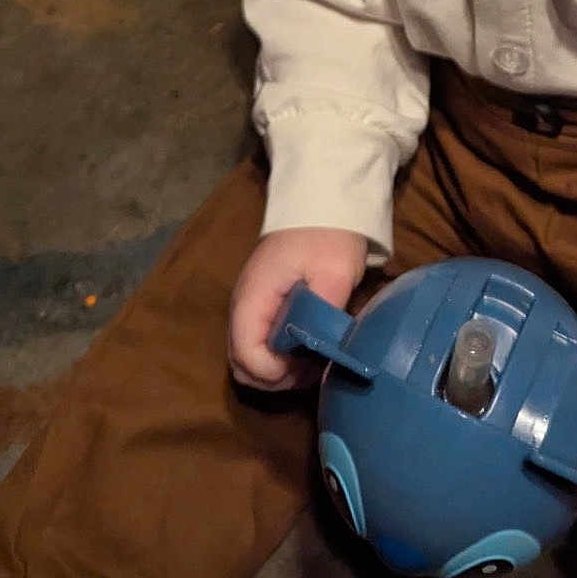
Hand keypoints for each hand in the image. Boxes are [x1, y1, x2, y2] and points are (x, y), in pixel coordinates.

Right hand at [227, 226, 366, 391]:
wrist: (323, 199)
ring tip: (314, 362)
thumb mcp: (334, 273)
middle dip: (275, 378)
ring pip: (250, 357)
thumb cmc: (328, 235)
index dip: (274, 372)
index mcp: (253, 298)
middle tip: (312, 370)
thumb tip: (321, 353)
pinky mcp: (263, 304)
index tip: (307, 366)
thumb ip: (323, 316)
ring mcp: (251, 305)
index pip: (245, 355)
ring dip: (279, 370)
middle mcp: (244, 306)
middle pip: (242, 364)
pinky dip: (280, 356)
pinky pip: (261, 343)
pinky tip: (309, 348)